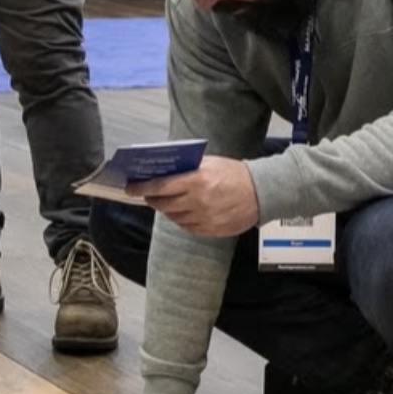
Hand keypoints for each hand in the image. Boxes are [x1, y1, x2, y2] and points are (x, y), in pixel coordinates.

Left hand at [131, 157, 259, 237]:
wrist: (261, 192)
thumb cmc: (235, 173)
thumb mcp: (210, 163)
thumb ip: (187, 168)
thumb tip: (163, 171)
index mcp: (197, 181)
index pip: (161, 187)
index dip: (143, 188)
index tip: (131, 188)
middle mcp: (199, 202)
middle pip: (163, 204)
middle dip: (152, 199)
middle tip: (147, 194)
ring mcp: (205, 219)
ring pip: (173, 217)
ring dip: (166, 209)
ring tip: (164, 201)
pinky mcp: (210, 230)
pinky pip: (186, 227)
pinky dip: (180, 219)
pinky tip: (180, 211)